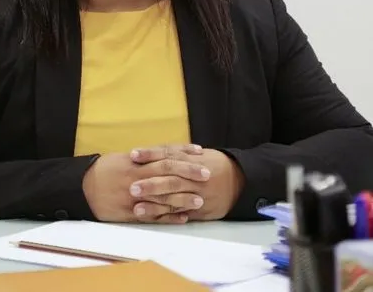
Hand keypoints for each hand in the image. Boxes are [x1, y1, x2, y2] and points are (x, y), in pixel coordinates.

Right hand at [82, 145, 209, 223]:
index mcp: (136, 160)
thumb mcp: (123, 158)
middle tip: (206, 173)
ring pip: (163, 195)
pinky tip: (183, 218)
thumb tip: (165, 154)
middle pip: (167, 171)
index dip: (183, 152)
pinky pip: (153, 215)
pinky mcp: (131, 212)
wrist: (83, 188)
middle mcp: (137, 175)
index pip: (164, 153)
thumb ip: (144, 158)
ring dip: (183, 198)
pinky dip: (169, 217)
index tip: (199, 152)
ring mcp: (135, 195)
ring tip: (200, 200)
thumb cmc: (104, 171)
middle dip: (188, 172)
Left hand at [129, 146, 244, 221]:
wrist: (240, 180)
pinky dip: (169, 217)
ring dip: (155, 205)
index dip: (150, 154)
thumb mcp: (199, 154)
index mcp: (191, 158)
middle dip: (150, 183)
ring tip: (137, 208)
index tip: (133, 155)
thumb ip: (178, 153)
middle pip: (170, 179)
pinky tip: (155, 219)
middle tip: (132, 187)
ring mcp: (197, 194)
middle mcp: (193, 176)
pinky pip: (182, 213)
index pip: (167, 154)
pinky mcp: (200, 210)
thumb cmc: (215, 164)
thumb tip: (153, 152)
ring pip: (175, 199)